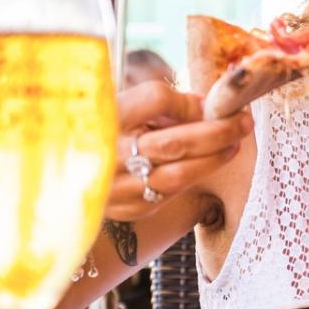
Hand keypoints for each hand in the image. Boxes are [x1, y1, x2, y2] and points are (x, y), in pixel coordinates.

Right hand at [106, 80, 251, 219]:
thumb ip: (158, 104)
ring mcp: (117, 186)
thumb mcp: (119, 106)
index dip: (188, 101)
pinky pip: (170, 194)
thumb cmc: (100, 131)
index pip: (155, 100)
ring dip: (214, 159)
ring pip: (179, 175)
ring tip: (234, 143)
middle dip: (217, 132)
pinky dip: (193, 177)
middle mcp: (107, 152)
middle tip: (243, 122)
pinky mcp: (127, 209)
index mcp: (103, 115)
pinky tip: (208, 163)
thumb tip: (205, 107)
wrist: (65, 174)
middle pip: (174, 142)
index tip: (208, 102)